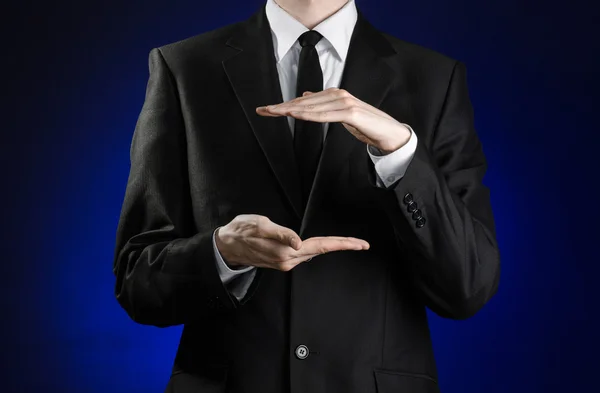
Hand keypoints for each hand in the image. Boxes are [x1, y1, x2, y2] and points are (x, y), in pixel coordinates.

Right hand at [215, 214, 369, 270]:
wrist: (226, 246)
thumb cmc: (241, 231)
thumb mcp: (260, 226)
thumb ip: (281, 234)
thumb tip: (299, 243)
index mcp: (286, 252)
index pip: (320, 247)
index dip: (341, 244)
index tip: (359, 244)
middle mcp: (288, 261)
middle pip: (321, 250)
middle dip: (342, 246)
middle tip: (363, 244)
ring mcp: (286, 263)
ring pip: (314, 253)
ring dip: (331, 247)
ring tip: (349, 243)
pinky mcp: (282, 261)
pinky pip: (305, 254)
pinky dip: (319, 249)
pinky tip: (325, 245)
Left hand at [256, 88, 410, 153]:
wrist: (390, 133)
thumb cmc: (366, 125)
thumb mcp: (341, 115)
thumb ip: (324, 106)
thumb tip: (305, 97)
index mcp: (334, 95)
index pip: (304, 101)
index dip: (284, 105)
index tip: (267, 110)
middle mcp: (338, 95)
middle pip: (304, 103)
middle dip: (282, 107)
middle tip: (263, 110)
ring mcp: (345, 103)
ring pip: (312, 108)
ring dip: (291, 110)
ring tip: (274, 113)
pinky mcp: (351, 113)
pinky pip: (326, 115)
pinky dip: (310, 115)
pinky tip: (297, 115)